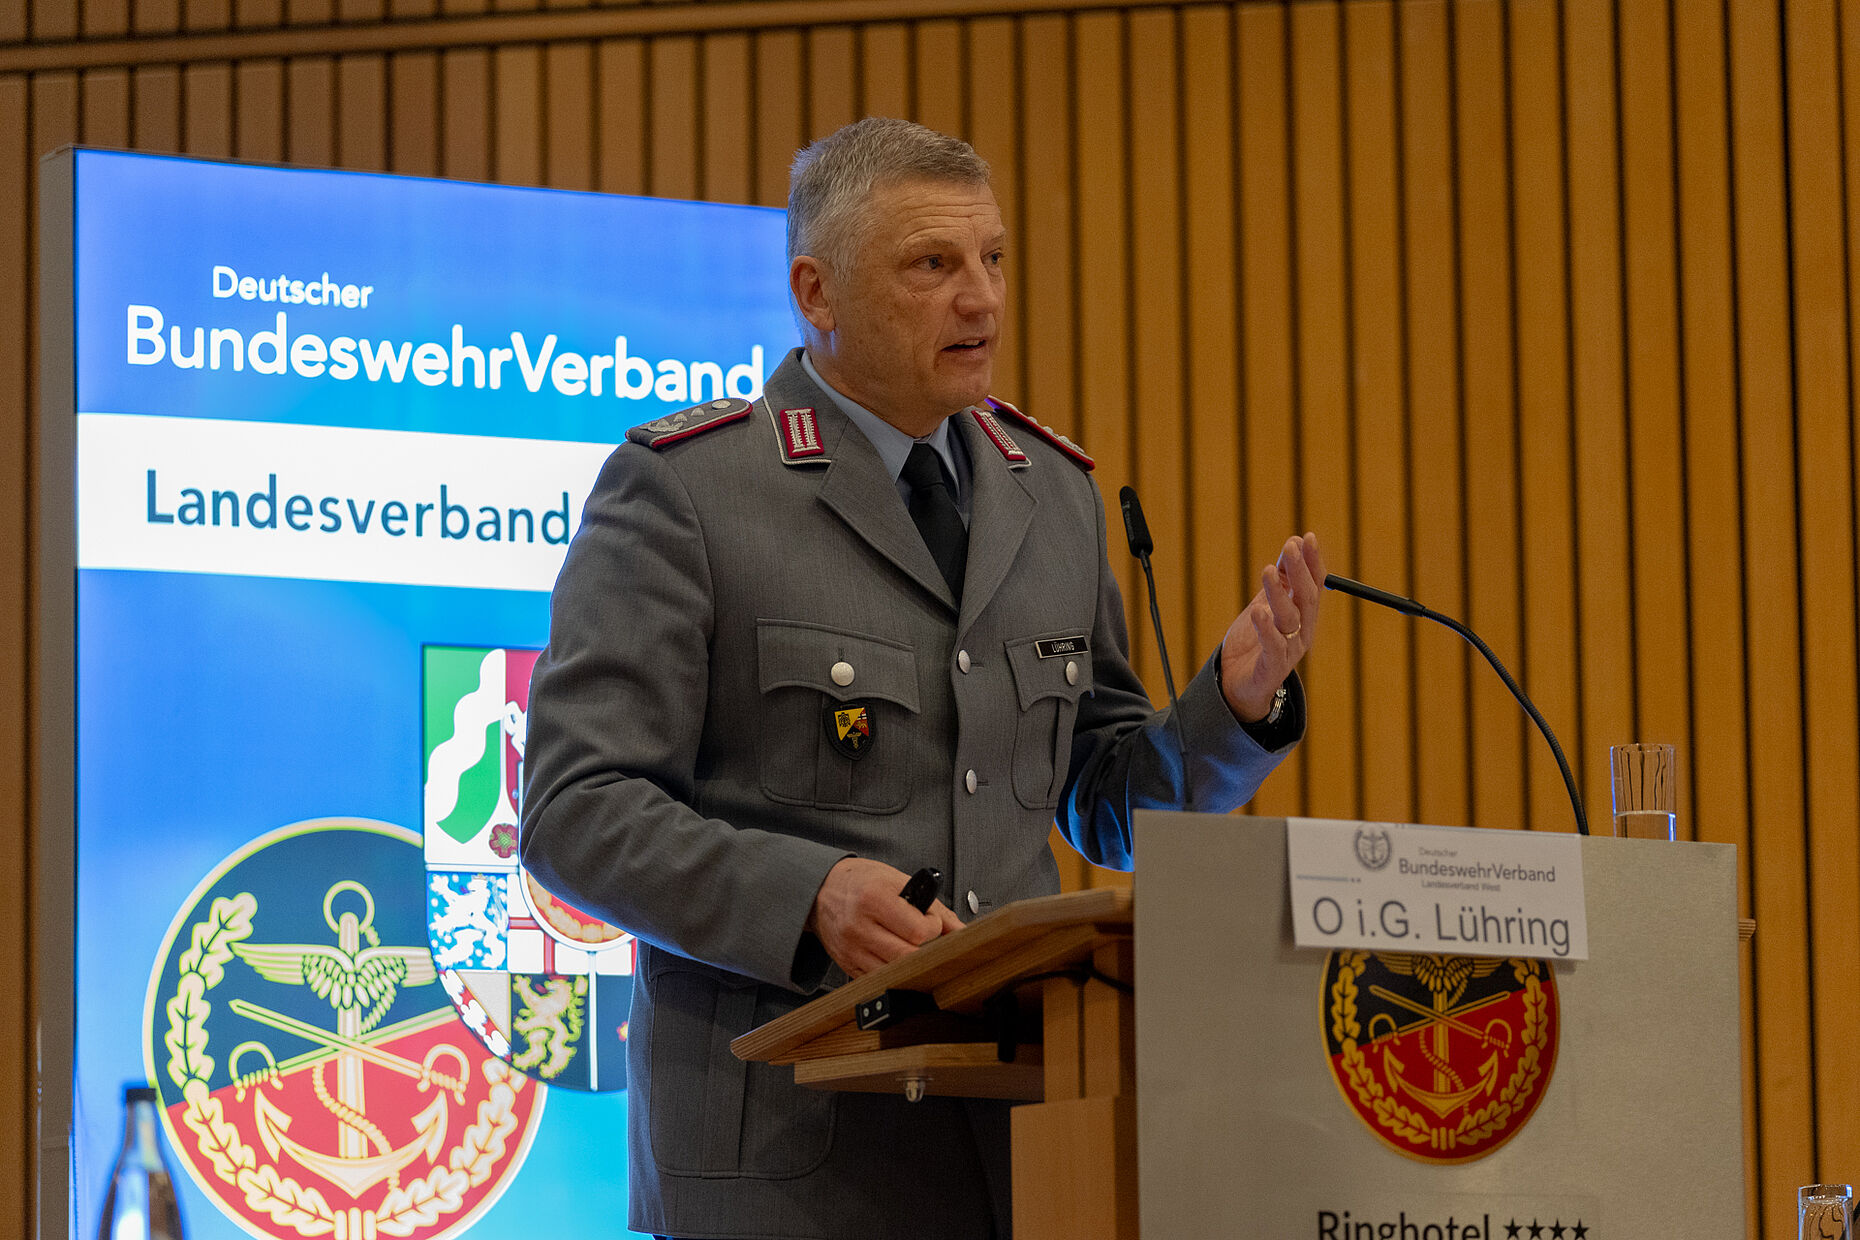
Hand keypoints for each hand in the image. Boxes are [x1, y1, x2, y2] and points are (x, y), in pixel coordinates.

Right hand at [806, 857, 964, 977]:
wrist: (822, 889)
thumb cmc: (863, 881)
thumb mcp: (899, 881)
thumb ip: (935, 907)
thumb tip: (962, 931)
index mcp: (874, 898)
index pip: (917, 931)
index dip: (933, 929)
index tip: (930, 922)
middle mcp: (859, 926)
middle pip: (907, 956)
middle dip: (925, 949)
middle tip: (924, 936)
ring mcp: (851, 949)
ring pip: (894, 972)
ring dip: (911, 962)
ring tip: (910, 944)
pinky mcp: (847, 964)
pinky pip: (878, 979)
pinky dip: (893, 971)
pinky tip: (894, 955)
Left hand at [1220, 532, 1324, 721]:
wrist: (1239, 683)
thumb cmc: (1255, 641)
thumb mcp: (1266, 603)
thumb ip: (1280, 579)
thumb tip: (1292, 544)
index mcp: (1303, 615)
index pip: (1314, 584)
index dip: (1312, 561)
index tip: (1307, 537)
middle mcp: (1302, 631)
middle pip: (1305, 598)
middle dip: (1300, 570)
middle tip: (1290, 547)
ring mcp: (1289, 650)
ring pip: (1289, 618)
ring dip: (1278, 593)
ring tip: (1266, 571)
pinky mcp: (1272, 668)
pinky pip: (1273, 646)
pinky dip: (1266, 629)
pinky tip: (1257, 612)